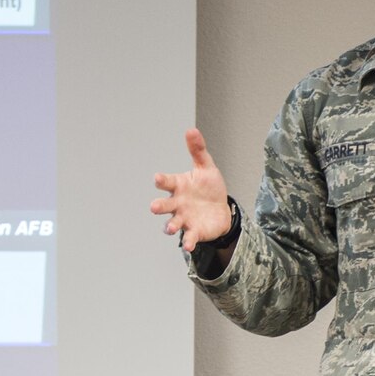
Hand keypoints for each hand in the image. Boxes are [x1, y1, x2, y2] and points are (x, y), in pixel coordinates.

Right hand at [150, 129, 232, 250]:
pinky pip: (188, 238)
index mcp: (179, 186)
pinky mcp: (194, 231)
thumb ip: (197, 151)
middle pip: (165, 205)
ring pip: (172, 223)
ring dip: (170, 226)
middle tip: (154, 207)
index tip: (157, 178)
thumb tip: (191, 130)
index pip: (167, 182)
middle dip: (159, 206)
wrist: (220, 210)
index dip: (162, 180)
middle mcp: (177, 204)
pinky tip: (188, 245)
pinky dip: (187, 242)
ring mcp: (184, 218)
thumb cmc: (209, 188)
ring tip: (170, 228)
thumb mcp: (206, 167)